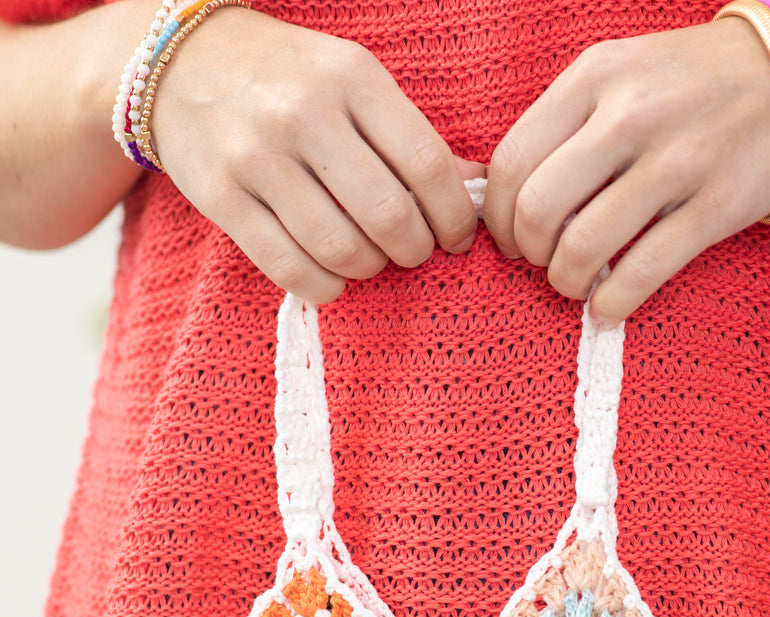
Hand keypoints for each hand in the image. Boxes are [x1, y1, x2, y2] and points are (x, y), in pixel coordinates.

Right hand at [151, 9, 481, 300]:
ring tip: (370, 259)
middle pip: (389, 216)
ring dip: (369, 269)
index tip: (455, 237)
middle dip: (414, 250)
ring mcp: (257, 157)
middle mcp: (304, 113)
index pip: (427, 166)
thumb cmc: (287, 79)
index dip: (453, 218)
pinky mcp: (221, 198)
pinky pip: (289, 269)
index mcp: (351, 77)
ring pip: (342, 249)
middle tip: (412, 252)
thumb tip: (476, 188)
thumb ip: (409, 135)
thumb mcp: (352, 81)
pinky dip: (324, 287)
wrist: (180, 63)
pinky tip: (332, 277)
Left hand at [482, 21, 769, 325]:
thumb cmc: (687, 86)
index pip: (511, 163)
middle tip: (542, 261)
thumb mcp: (617, 76)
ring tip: (576, 283)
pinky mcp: (713, 207)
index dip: (497, 217)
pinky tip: (608, 306)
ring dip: (566, 282)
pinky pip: (641, 272)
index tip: (509, 238)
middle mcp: (630, 115)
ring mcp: (676, 161)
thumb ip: (562, 125)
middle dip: (528, 252)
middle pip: (537, 210)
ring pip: (583, 247)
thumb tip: (507, 201)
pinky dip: (612, 302)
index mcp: (594, 78)